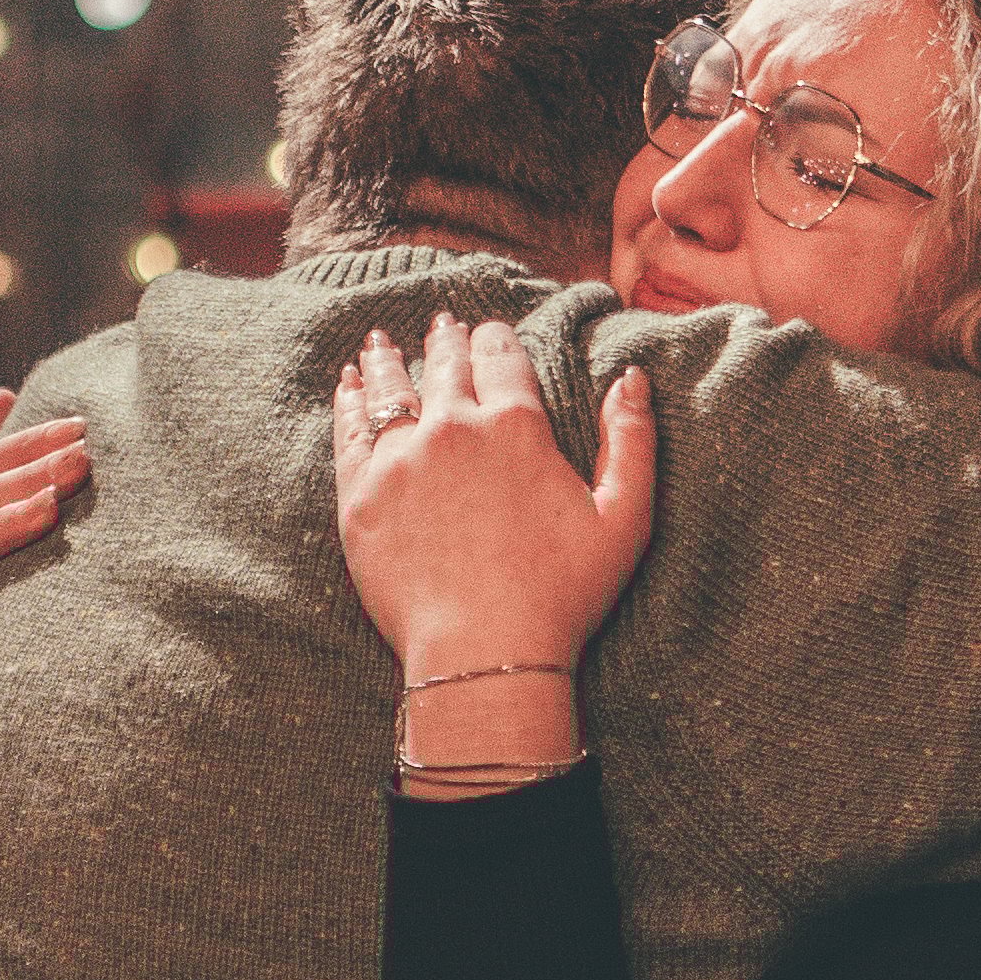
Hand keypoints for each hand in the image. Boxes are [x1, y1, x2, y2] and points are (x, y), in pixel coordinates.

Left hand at [333, 313, 654, 678]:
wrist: (485, 653)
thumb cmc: (563, 594)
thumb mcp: (625, 518)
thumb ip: (633, 440)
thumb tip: (631, 377)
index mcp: (516, 425)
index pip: (500, 358)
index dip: (496, 340)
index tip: (489, 332)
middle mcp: (453, 429)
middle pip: (444, 366)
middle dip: (445, 342)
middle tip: (442, 327)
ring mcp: (399, 460)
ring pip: (390, 389)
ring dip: (388, 360)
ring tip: (380, 343)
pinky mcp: (361, 497)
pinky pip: (349, 432)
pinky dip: (348, 402)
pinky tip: (347, 387)